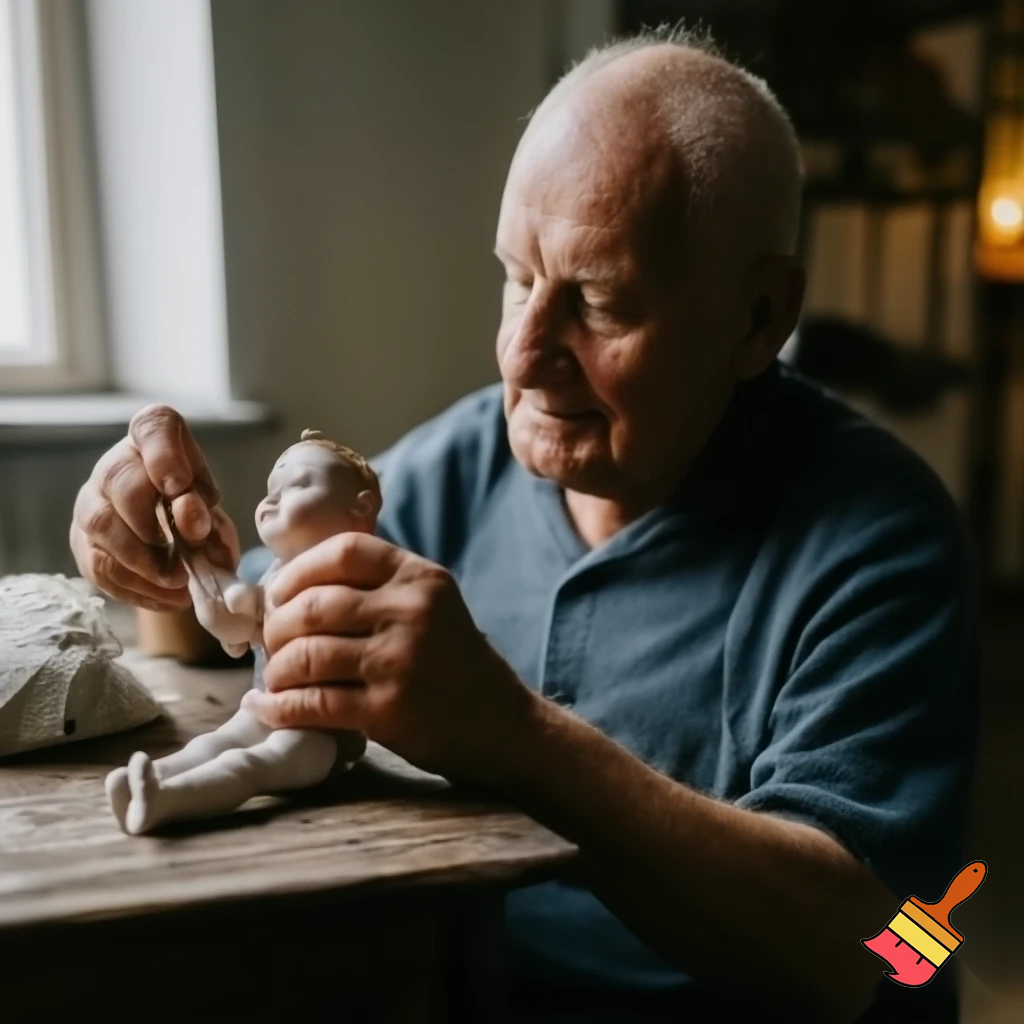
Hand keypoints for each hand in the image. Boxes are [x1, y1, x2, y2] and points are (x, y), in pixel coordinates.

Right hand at [69, 404, 239, 610]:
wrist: (170, 538)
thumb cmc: (194, 509)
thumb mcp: (211, 507)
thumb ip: (204, 510)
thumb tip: (191, 524)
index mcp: (154, 440)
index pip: (153, 427)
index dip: (164, 455)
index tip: (180, 486)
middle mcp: (115, 465)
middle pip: (119, 480)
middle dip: (152, 522)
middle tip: (182, 553)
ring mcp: (91, 502)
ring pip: (101, 525)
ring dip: (142, 562)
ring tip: (179, 583)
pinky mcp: (82, 542)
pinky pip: (98, 564)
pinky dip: (136, 587)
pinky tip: (166, 596)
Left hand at [241, 532, 535, 780]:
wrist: (501, 722)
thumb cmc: (454, 661)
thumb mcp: (432, 605)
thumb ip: (380, 588)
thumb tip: (295, 588)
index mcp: (421, 577)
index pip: (345, 551)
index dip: (299, 570)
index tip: (279, 592)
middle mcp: (412, 612)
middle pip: (316, 605)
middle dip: (278, 625)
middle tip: (271, 641)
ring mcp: (400, 661)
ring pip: (309, 654)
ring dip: (277, 668)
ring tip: (274, 677)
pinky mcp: (389, 710)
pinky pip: (315, 703)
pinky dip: (280, 706)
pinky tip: (267, 706)